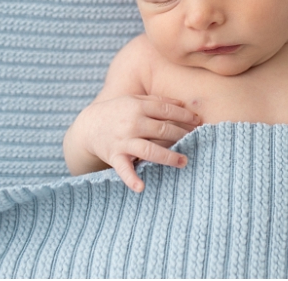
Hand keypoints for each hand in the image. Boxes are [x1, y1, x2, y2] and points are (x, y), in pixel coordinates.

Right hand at [63, 95, 201, 191]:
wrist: (88, 127)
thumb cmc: (117, 112)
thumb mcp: (134, 100)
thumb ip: (157, 101)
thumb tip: (183, 104)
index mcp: (138, 107)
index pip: (166, 110)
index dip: (184, 116)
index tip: (199, 122)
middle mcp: (132, 124)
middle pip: (162, 129)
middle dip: (182, 134)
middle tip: (197, 139)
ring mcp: (123, 141)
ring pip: (149, 149)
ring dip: (168, 156)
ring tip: (184, 162)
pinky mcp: (115, 156)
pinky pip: (124, 169)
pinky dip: (132, 179)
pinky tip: (141, 187)